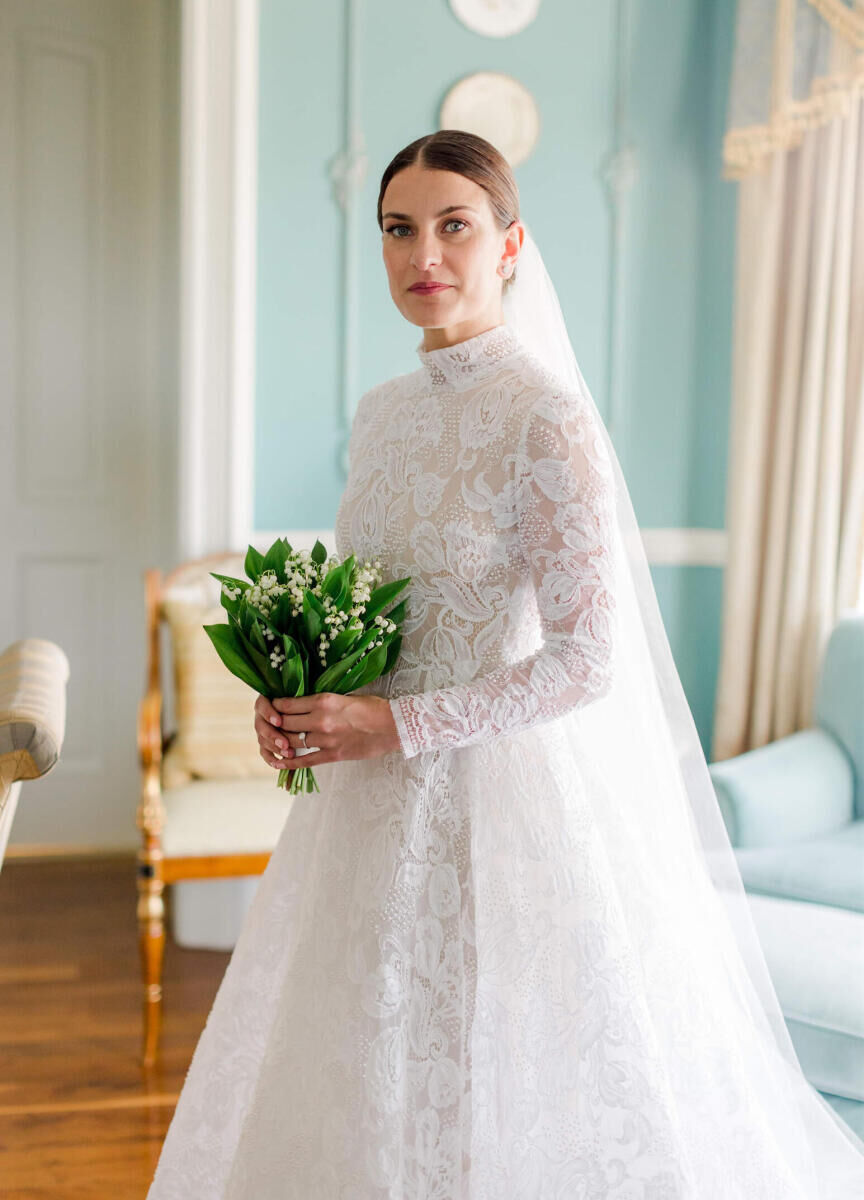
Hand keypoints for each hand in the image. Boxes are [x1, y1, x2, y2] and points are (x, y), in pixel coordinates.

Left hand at [253, 692, 401, 771]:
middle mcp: (321, 719)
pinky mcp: (333, 755)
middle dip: (274, 725)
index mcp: (324, 700)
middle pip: (285, 723)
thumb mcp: (345, 696)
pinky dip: (289, 762)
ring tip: (274, 742)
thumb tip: (304, 704)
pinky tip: (279, 762)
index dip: (275, 706)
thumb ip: (323, 701)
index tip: (271, 707)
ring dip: (280, 742)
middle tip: (270, 725)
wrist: (394, 726)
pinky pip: (305, 760)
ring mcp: (326, 739)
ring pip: (292, 741)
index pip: (288, 704)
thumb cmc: (373, 707)